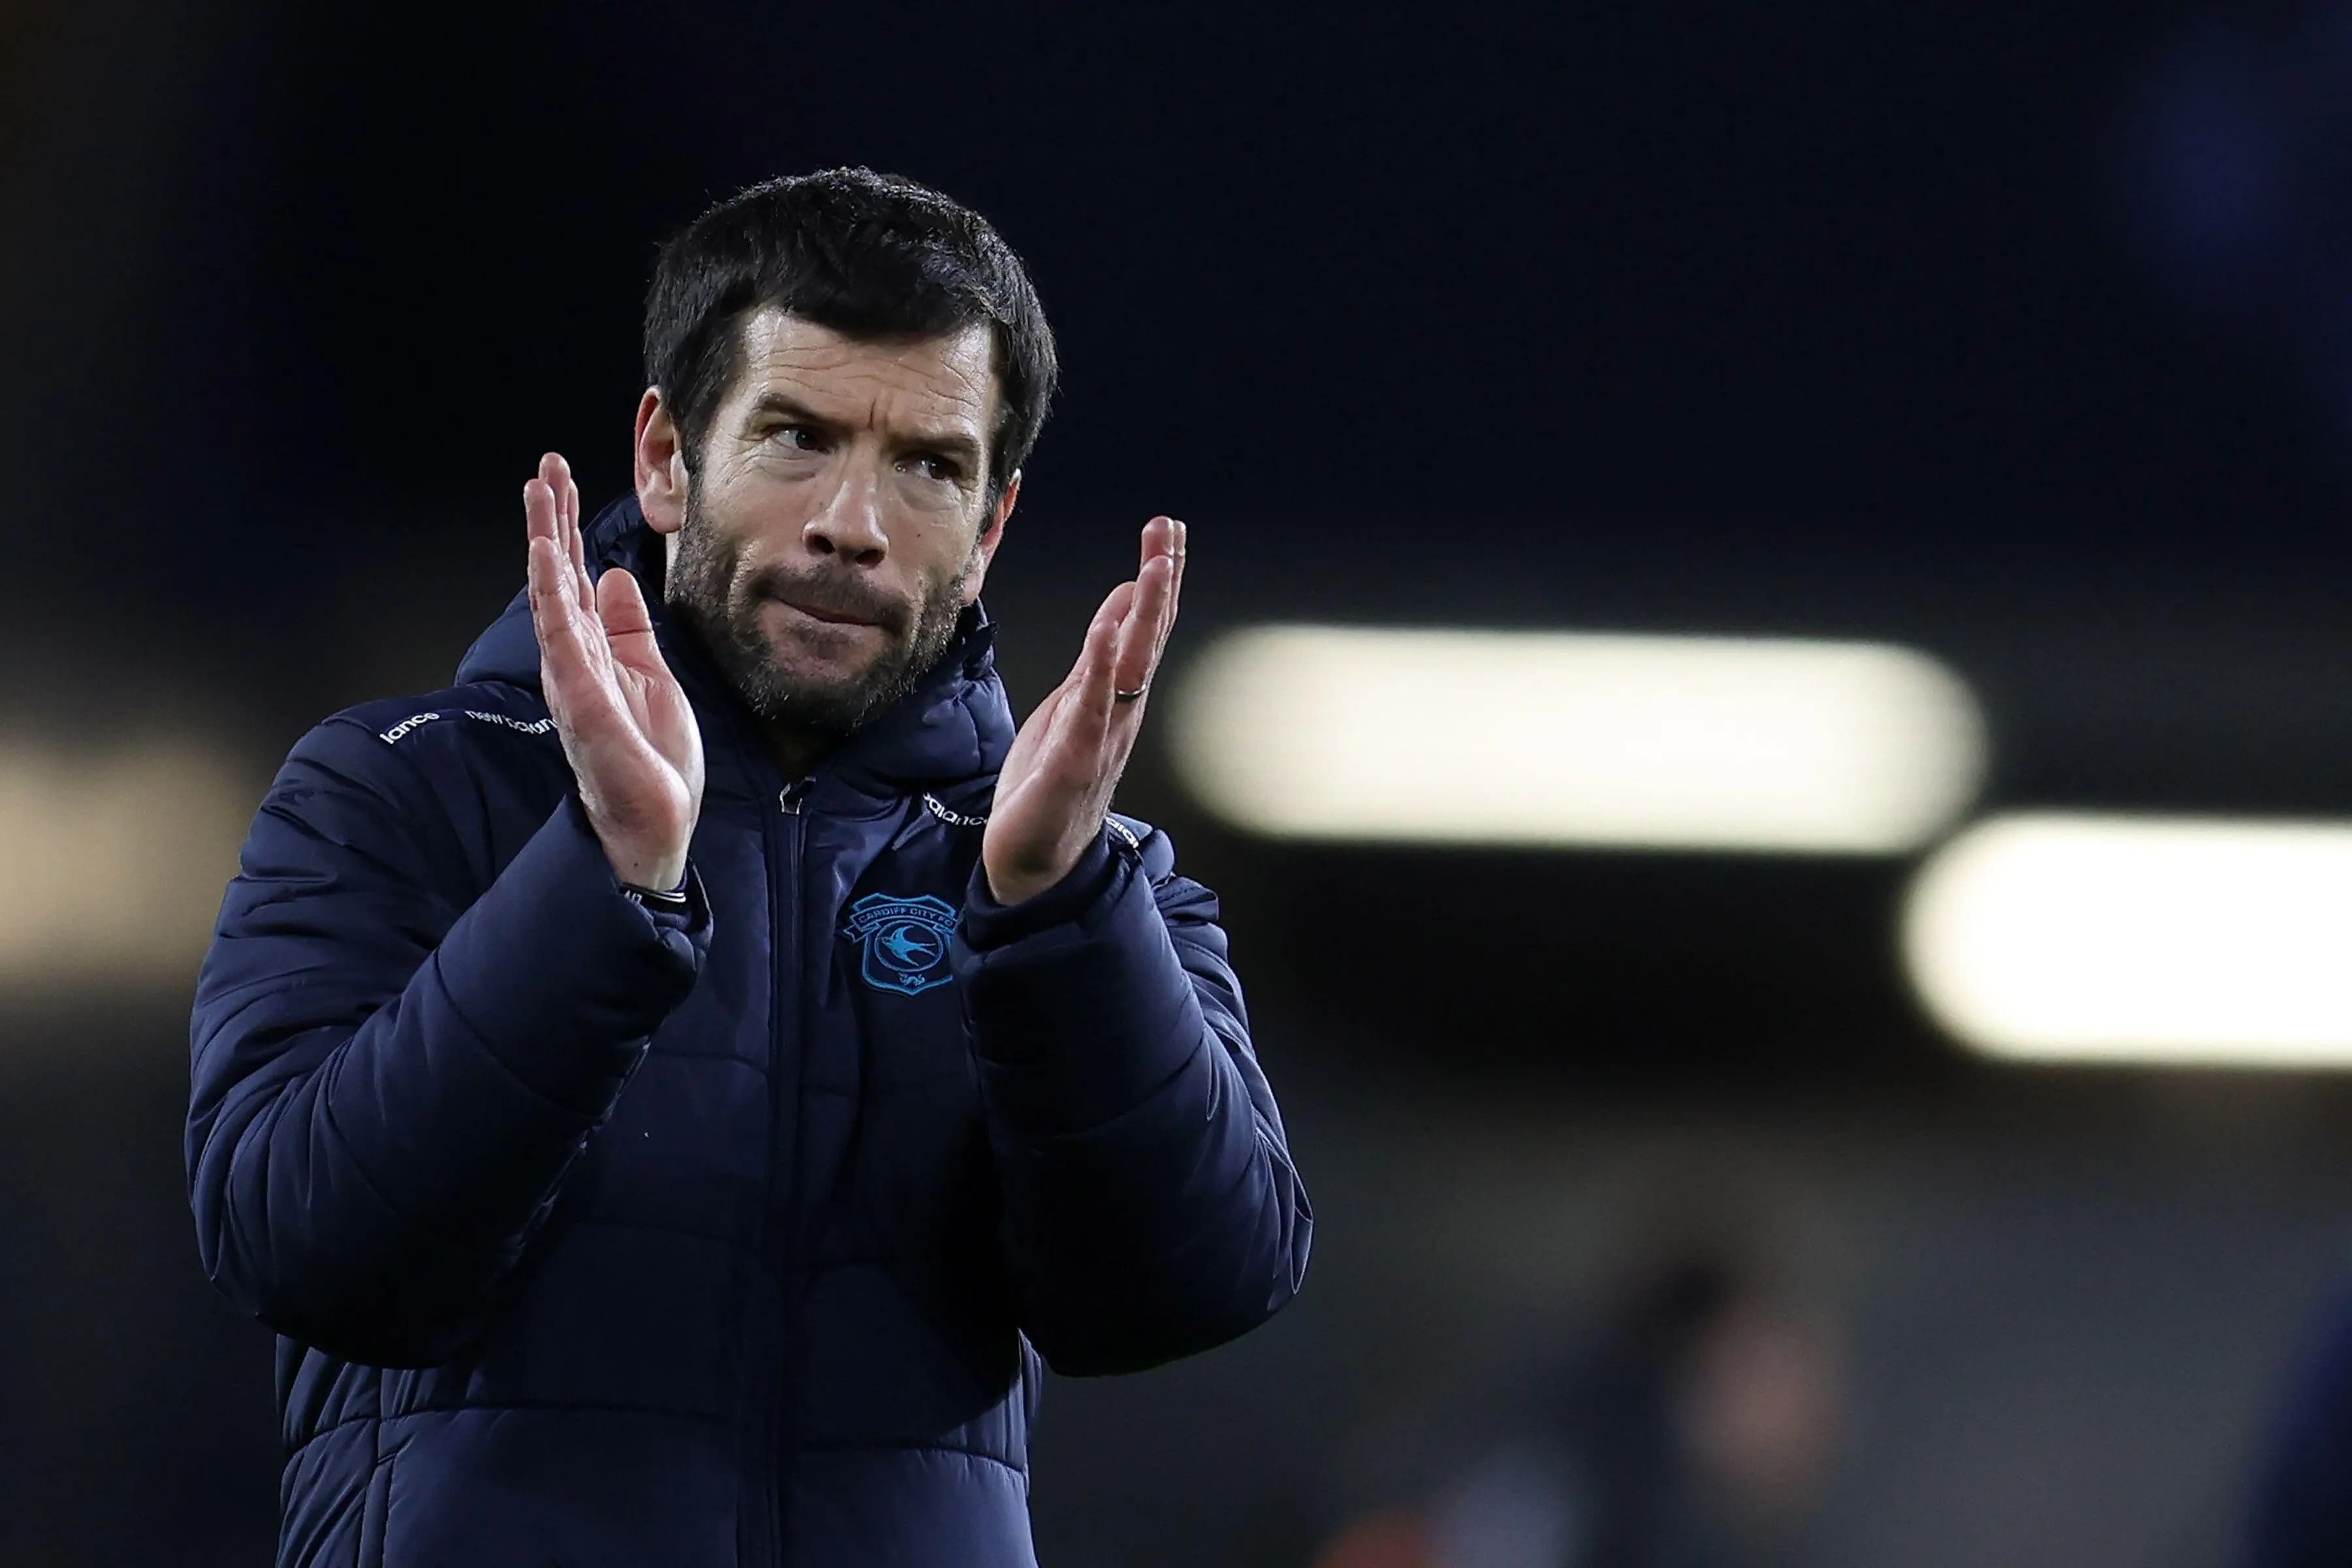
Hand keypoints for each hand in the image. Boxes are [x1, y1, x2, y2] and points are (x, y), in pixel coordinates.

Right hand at [524, 452, 704, 891]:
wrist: (657, 822)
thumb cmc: (651, 757)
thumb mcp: (650, 674)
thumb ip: (628, 627)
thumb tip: (612, 576)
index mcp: (593, 651)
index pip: (574, 577)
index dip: (567, 527)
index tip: (559, 478)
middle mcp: (575, 658)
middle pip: (557, 577)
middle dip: (551, 520)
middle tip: (545, 466)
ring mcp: (575, 678)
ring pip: (552, 597)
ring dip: (546, 543)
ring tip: (540, 493)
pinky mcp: (583, 701)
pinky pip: (564, 640)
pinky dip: (554, 596)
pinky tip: (549, 557)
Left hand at [983, 516, 1185, 904]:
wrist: (1032, 861)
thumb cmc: (1049, 784)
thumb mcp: (1071, 705)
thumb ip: (1097, 658)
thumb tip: (1121, 601)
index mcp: (1116, 698)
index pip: (1143, 628)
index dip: (1158, 579)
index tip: (1167, 531)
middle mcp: (1120, 712)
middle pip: (1147, 637)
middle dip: (1161, 581)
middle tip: (1171, 530)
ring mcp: (1101, 735)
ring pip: (1131, 664)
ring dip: (1145, 613)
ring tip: (1155, 563)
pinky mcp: (1073, 760)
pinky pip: (1091, 706)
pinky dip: (1100, 666)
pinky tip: (1107, 628)